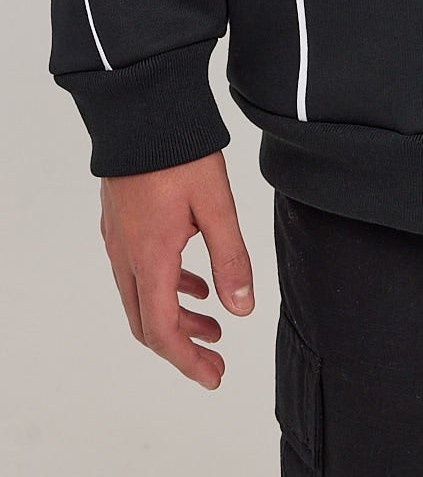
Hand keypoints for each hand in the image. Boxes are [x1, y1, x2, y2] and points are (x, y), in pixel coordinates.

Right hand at [99, 150, 253, 389]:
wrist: (141, 108)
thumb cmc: (179, 152)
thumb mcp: (216, 204)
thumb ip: (231, 258)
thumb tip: (241, 310)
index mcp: (150, 257)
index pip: (162, 331)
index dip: (188, 361)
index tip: (214, 376)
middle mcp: (126, 255)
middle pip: (147, 323)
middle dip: (182, 348)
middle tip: (216, 360)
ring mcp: (119, 239)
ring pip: (142, 297)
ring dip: (176, 316)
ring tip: (213, 324)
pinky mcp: (121, 222)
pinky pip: (139, 271)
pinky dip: (167, 287)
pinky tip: (193, 282)